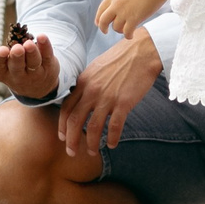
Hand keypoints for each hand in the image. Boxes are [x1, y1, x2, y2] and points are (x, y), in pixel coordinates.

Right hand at [0, 30, 60, 101]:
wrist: (34, 83)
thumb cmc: (6, 67)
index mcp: (0, 72)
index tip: (0, 51)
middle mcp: (17, 75)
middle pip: (17, 67)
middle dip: (16, 58)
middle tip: (16, 48)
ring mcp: (34, 72)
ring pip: (33, 63)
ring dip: (32, 53)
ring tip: (29, 44)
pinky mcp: (49, 66)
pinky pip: (48, 56)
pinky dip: (46, 47)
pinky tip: (43, 36)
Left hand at [60, 29, 159, 157]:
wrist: (141, 51)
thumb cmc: (120, 59)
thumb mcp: (96, 68)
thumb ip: (87, 84)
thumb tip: (81, 99)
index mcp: (83, 82)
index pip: (66, 108)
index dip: (62, 125)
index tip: (63, 137)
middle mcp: (92, 91)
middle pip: (75, 121)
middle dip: (71, 140)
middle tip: (71, 152)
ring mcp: (107, 97)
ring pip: (94, 127)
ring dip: (91, 143)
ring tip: (92, 152)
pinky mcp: (124, 102)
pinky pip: (115, 126)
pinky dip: (112, 138)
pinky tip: (112, 144)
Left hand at [94, 0, 164, 37]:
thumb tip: (118, 5)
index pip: (100, 9)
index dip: (98, 18)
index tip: (98, 23)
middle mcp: (116, 5)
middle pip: (103, 21)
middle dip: (103, 28)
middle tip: (105, 31)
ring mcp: (124, 12)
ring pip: (116, 28)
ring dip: (120, 30)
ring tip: (126, 30)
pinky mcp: (134, 19)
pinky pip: (127, 32)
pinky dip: (128, 35)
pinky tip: (131, 35)